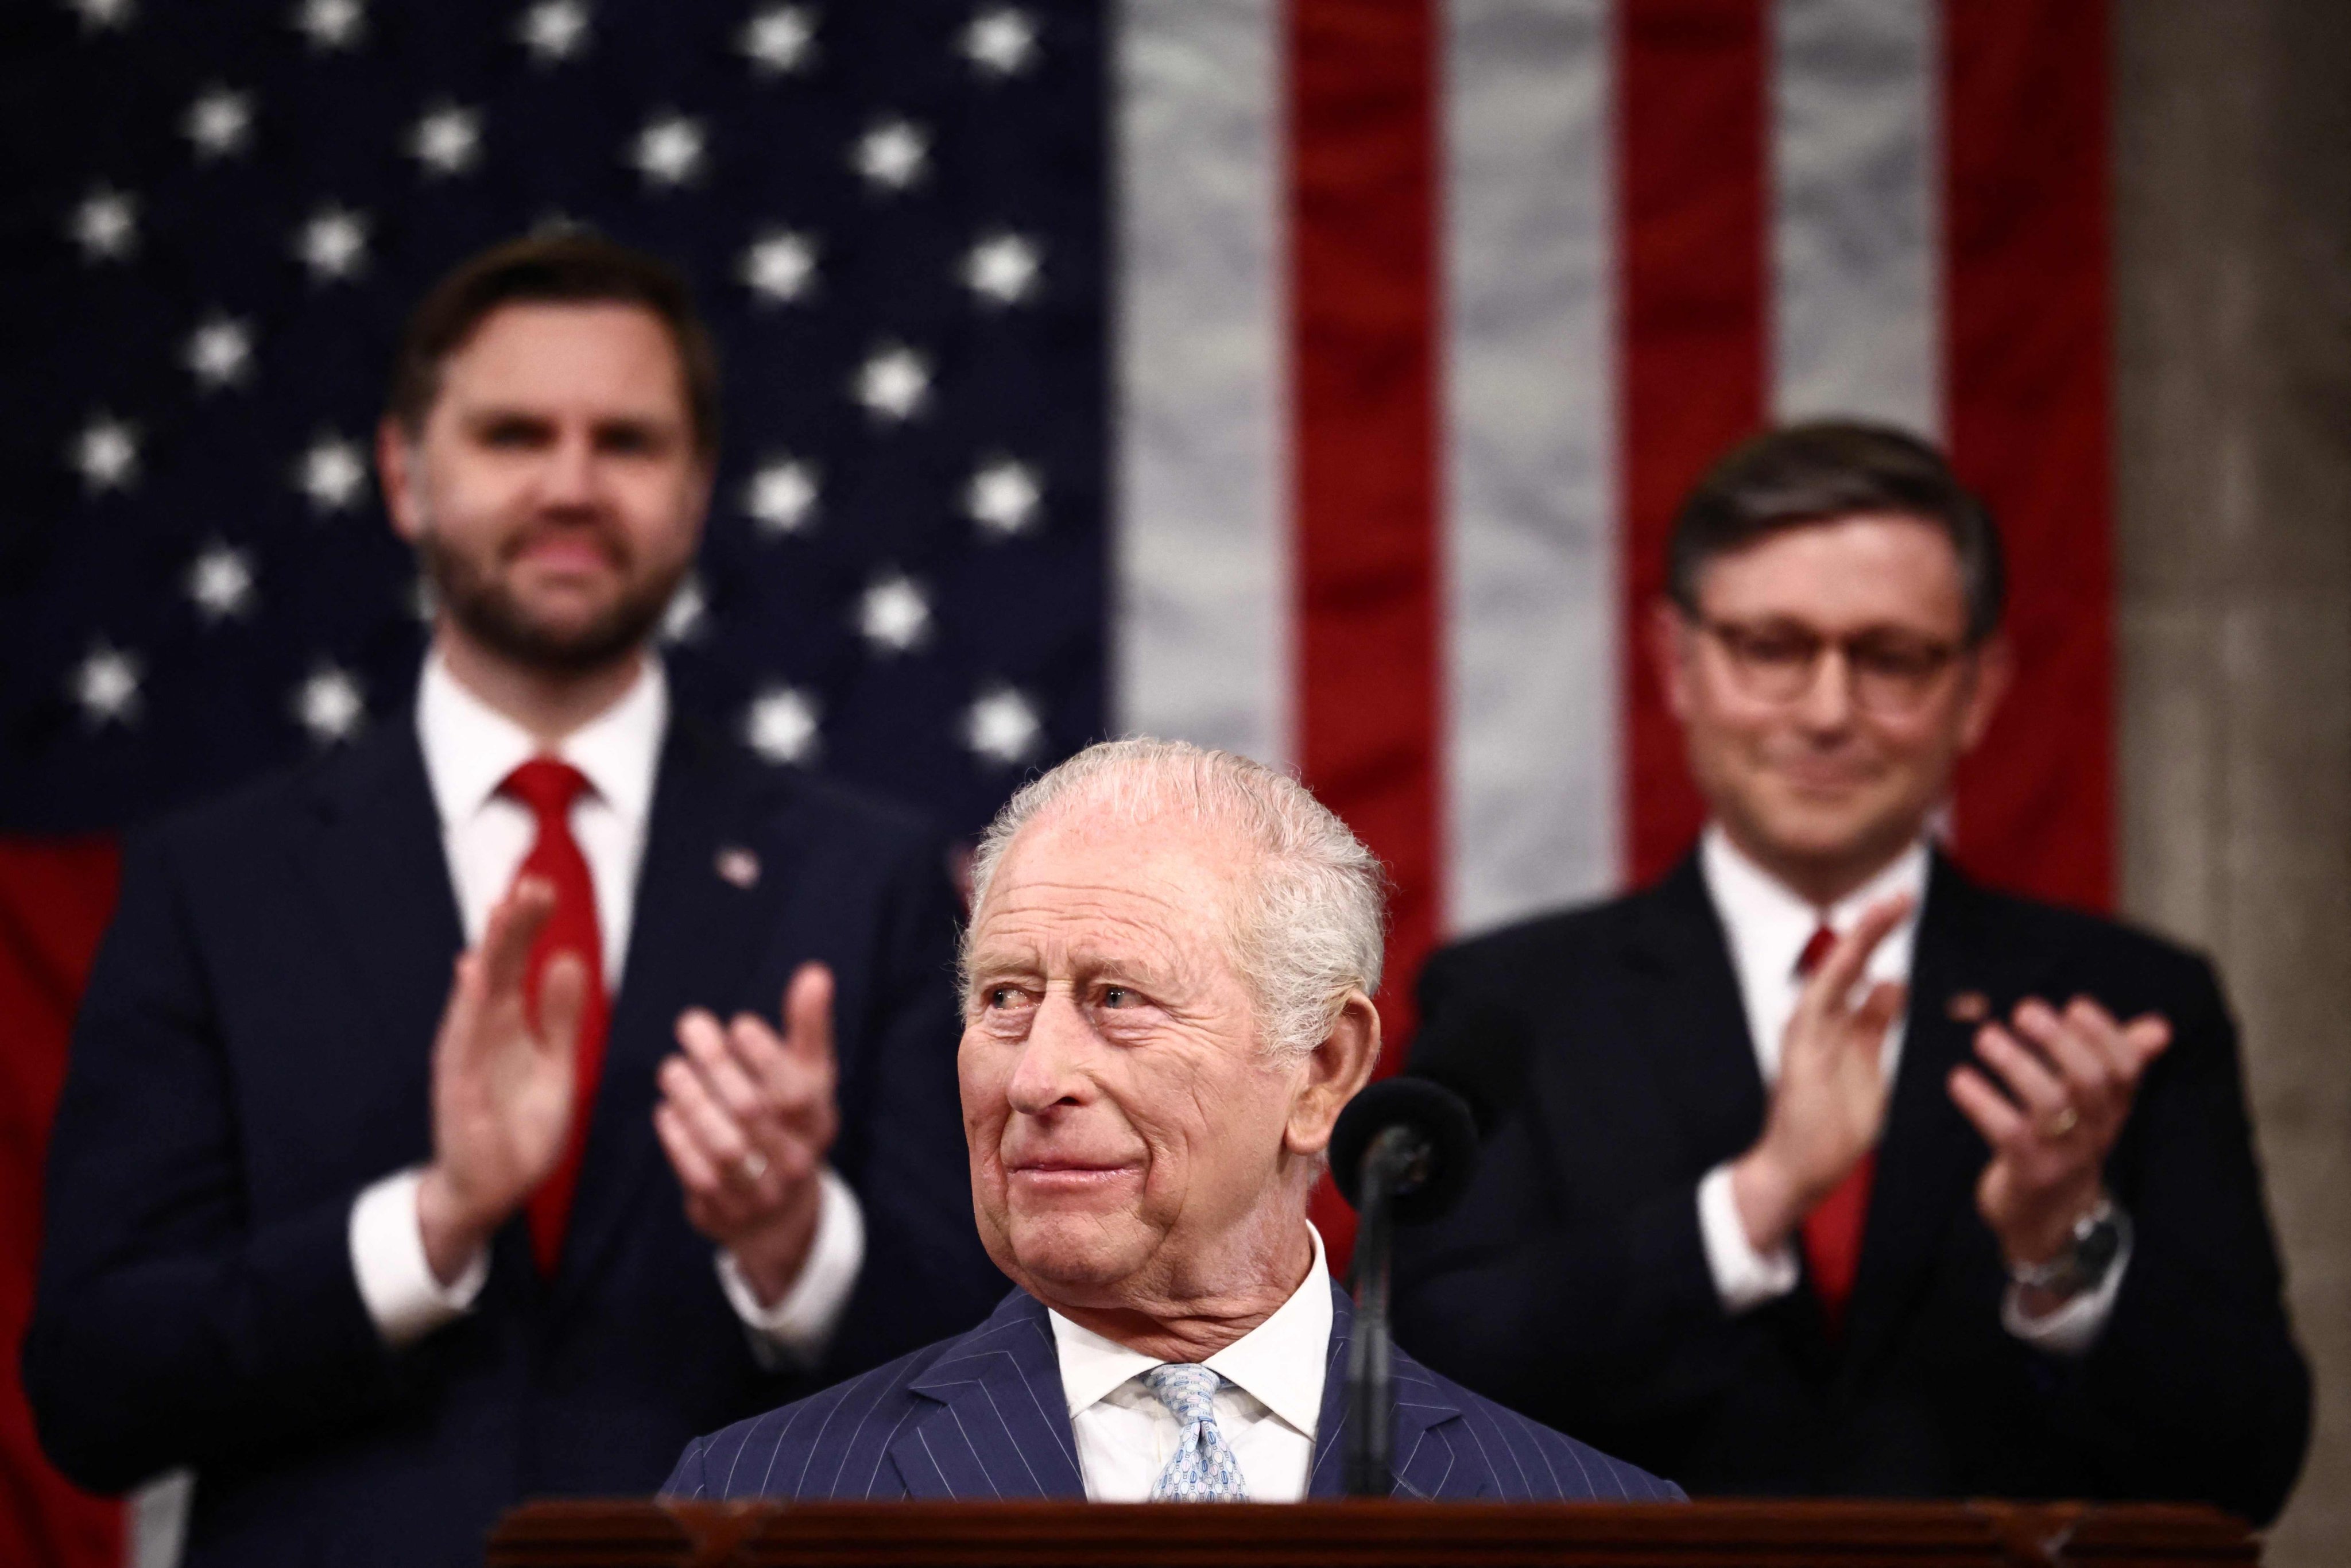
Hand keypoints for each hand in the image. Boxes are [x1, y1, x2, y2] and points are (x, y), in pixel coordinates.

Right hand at [417, 878, 586, 1285]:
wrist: (492, 1188)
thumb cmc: (520, 1125)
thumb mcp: (556, 1065)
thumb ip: (560, 1016)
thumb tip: (567, 960)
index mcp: (508, 1023)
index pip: (516, 963)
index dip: (527, 926)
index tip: (542, 886)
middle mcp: (481, 1032)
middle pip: (494, 967)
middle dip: (510, 925)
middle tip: (529, 882)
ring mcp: (465, 1058)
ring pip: (477, 994)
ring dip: (489, 952)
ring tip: (502, 911)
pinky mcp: (458, 1088)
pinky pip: (463, 1042)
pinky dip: (469, 1007)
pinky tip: (475, 974)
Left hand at [655, 963, 840, 1307]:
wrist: (778, 1215)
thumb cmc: (789, 1123)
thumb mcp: (807, 1077)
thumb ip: (809, 1026)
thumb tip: (815, 972)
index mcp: (818, 1122)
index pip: (796, 1090)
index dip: (765, 1056)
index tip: (738, 1024)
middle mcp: (795, 1160)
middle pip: (753, 1112)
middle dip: (717, 1065)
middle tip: (689, 1026)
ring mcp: (761, 1192)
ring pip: (724, 1146)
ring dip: (692, 1101)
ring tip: (671, 1067)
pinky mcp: (724, 1212)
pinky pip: (697, 1176)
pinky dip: (678, 1141)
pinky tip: (666, 1111)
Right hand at [1730, 895, 1912, 1255]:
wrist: (1798, 1170)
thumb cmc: (1831, 1127)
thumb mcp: (1870, 1070)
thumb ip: (1875, 1027)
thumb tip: (1893, 982)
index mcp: (1837, 1026)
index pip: (1864, 972)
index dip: (1882, 938)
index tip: (1905, 905)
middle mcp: (1817, 1022)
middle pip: (1847, 965)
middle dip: (1872, 929)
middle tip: (1900, 895)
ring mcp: (1804, 1036)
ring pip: (1831, 977)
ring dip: (1856, 945)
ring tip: (1880, 912)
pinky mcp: (1798, 1055)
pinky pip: (1816, 1010)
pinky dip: (1834, 981)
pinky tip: (1854, 958)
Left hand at [1947, 995, 2167, 1273]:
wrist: (2049, 1218)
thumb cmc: (2067, 1141)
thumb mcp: (2096, 1105)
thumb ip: (2119, 1060)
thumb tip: (2160, 1026)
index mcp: (2112, 1107)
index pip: (2125, 1069)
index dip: (2106, 1036)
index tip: (2077, 1005)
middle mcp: (2094, 1129)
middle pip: (2090, 1081)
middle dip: (2060, 1041)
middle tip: (2025, 1009)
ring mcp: (2063, 1153)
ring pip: (2048, 1103)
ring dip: (2015, 1064)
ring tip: (1985, 1036)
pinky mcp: (2029, 1172)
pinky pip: (2006, 1133)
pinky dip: (1981, 1102)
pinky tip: (1959, 1079)